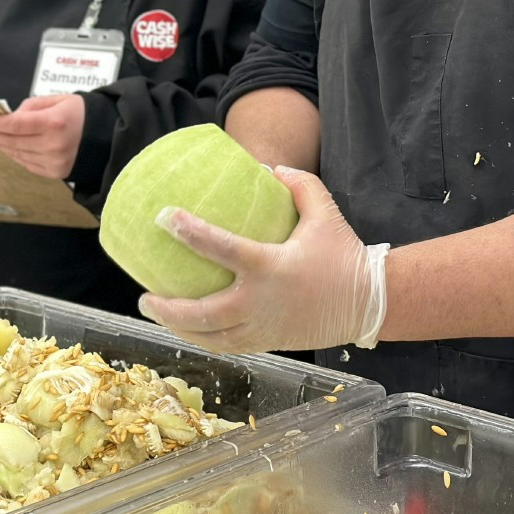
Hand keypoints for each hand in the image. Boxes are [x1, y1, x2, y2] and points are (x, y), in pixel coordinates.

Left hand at [0, 94, 84, 178]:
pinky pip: (28, 164)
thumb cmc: (82, 114)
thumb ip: (32, 107)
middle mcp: (53, 145)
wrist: (106, 136)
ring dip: (0, 147)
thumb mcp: (58, 99)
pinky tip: (6, 149)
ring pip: (17, 154)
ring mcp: (54, 161)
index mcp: (54, 122)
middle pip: (12, 142)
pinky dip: (15, 156)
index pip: (15, 125)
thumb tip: (11, 117)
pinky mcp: (56, 173)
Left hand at [137, 166, 390, 353]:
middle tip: (145, 294)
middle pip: (202, 314)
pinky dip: (201, 338)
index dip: (190, 232)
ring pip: (210, 338)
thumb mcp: (325, 212)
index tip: (164, 218)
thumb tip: (267, 167)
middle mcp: (260, 302)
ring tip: (155, 313)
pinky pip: (226, 345)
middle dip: (168, 308)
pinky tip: (186, 328)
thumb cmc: (343, 257)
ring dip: (178, 328)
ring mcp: (262, 328)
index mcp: (270, 267)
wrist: (368, 304)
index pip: (221, 249)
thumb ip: (298, 184)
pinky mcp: (267, 343)